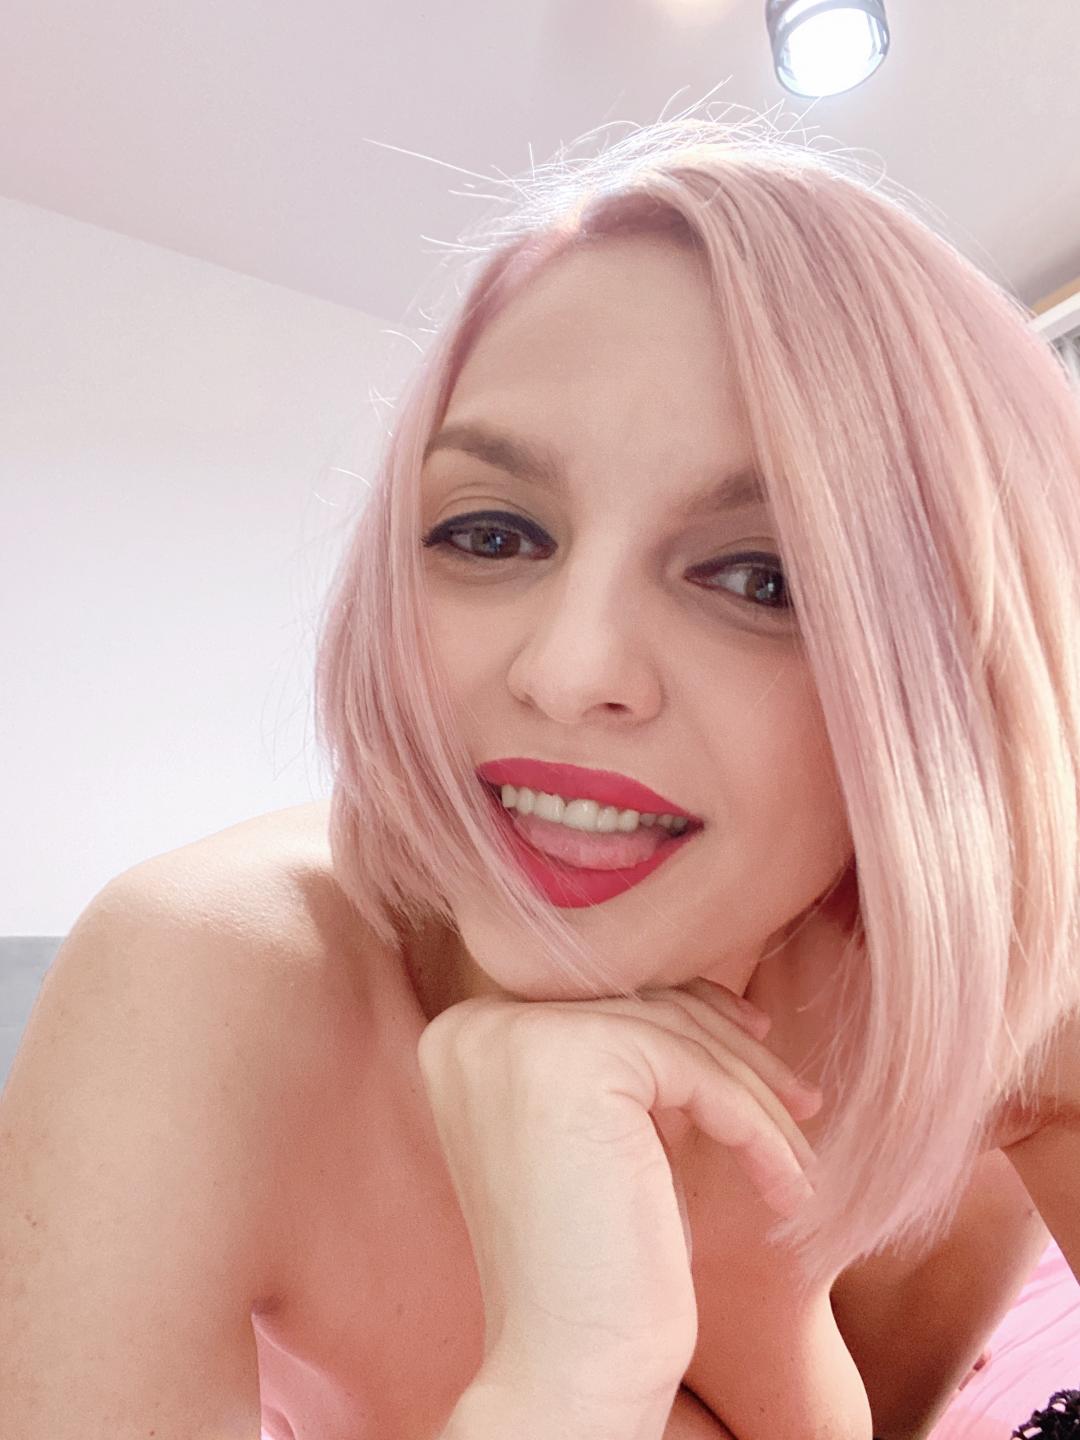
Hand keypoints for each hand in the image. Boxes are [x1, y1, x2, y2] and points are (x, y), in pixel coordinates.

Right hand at [416, 977, 822, 1414]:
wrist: (570, 1369)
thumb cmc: (593, 1265)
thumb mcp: (599, 1134)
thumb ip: (622, 1057)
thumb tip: (714, 998)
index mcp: (464, 1037)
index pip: (597, 999)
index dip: (686, 1022)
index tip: (756, 1048)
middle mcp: (473, 1027)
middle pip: (636, 1004)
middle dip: (730, 1050)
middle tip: (800, 1101)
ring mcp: (514, 1038)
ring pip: (673, 1031)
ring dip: (754, 1094)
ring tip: (797, 1156)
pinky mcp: (569, 1061)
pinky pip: (693, 1069)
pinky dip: (754, 1124)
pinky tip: (785, 1182)